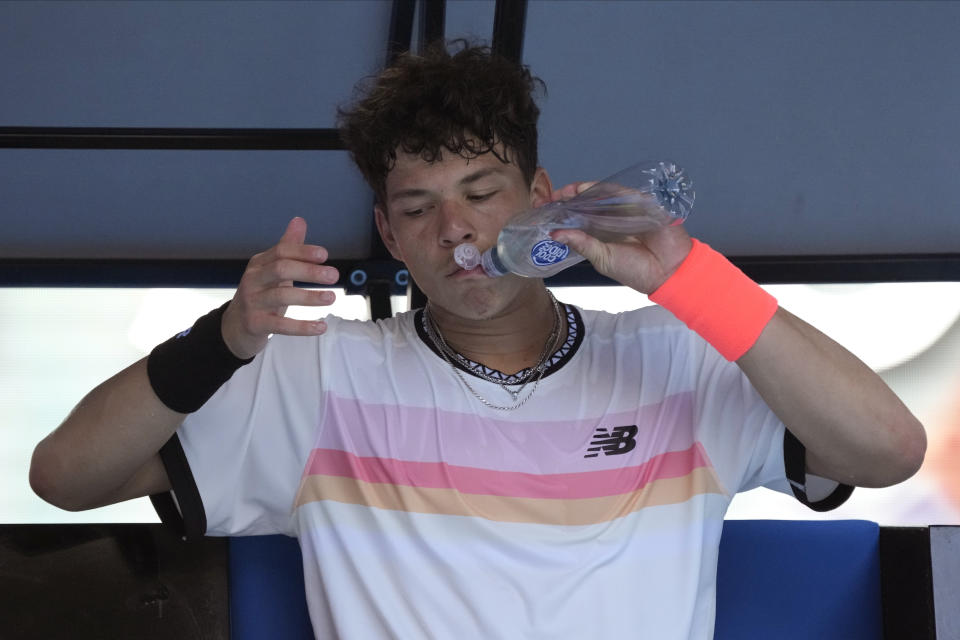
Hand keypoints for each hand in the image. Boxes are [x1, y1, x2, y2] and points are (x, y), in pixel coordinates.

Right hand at [221, 217, 339, 358]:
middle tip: (334, 275)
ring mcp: (252, 302)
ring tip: (331, 298)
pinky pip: (281, 325)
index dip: (303, 251)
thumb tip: (299, 220)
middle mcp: (253, 280)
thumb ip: (288, 247)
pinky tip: (320, 327)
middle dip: (309, 271)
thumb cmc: (260, 295)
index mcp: (259, 264)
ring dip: (309, 297)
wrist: (235, 327)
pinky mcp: (255, 324)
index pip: (281, 252)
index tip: (324, 254)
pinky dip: (302, 327)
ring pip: (281, 296)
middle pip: (281, 269)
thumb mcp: (272, 270)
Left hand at [549, 181, 692, 293]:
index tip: (544, 208)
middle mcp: (611, 218)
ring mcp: (625, 209)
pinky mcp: (640, 203)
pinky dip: (603, 190)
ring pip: (601, 195)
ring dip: (582, 191)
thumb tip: (554, 234)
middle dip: (568, 198)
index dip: (562, 211)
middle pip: (587, 202)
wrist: (666, 272)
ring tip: (564, 192)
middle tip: (550, 197)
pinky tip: (586, 190)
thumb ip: (581, 244)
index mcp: (601, 232)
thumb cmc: (635, 269)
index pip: (578, 217)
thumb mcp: (602, 258)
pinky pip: (619, 192)